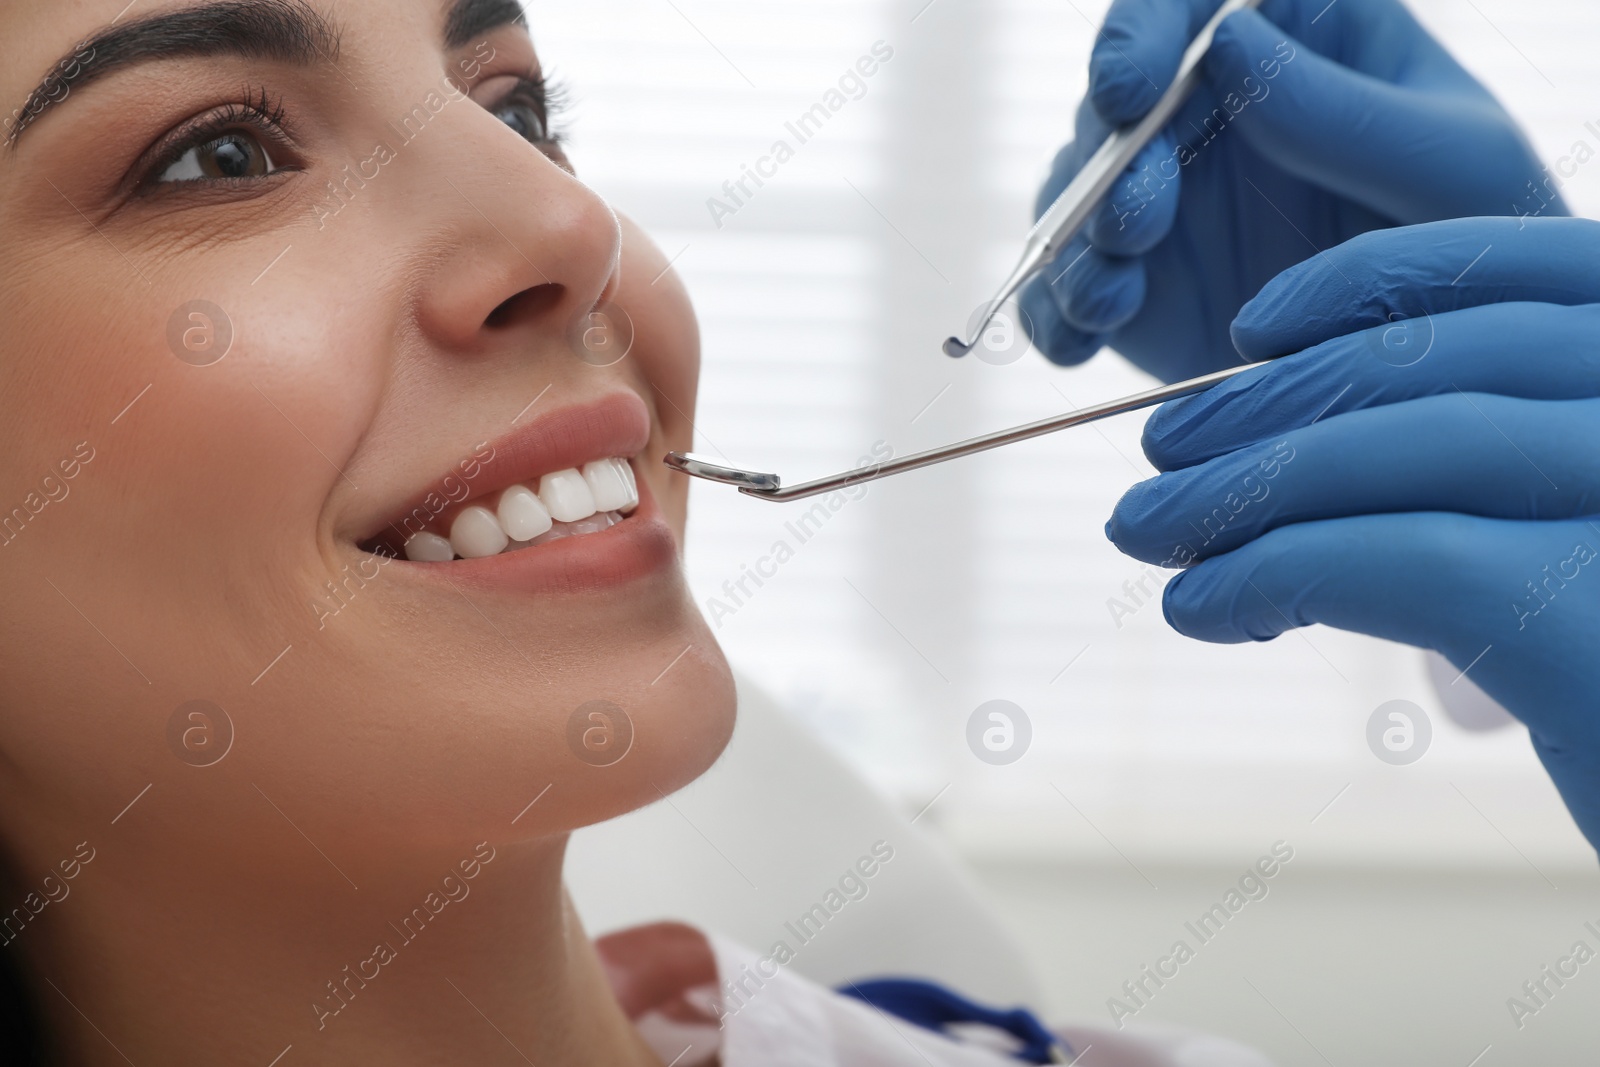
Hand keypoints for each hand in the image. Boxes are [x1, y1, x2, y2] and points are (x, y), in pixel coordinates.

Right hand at [1019, 0, 1562, 382]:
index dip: (1143, 31)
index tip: (1131, 89)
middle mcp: (1212, 114)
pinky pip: (1062, 292)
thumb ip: (1346, 112)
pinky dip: (1055, 318)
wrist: (1449, 373)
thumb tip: (1228, 43)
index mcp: (1295, 46)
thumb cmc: (1477, 241)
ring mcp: (1165, 203)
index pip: (1194, 3)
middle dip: (1108, 166)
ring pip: (1073, 198)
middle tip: (1137, 224)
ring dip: (1076, 246)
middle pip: (1115, 109)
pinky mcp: (1134, 288)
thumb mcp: (1448, 166)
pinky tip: (1079, 345)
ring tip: (1112, 298)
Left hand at [1105, 217, 1599, 850]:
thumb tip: (1278, 448)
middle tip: (1157, 455)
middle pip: (1438, 364)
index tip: (1250, 329)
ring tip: (1146, 530)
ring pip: (1407, 452)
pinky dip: (1276, 574)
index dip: (1367, 282)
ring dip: (1245, 490)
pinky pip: (1400, 564)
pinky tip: (1202, 607)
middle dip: (1268, 407)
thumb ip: (1483, 461)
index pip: (1520, 264)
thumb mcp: (1574, 529)